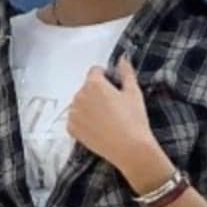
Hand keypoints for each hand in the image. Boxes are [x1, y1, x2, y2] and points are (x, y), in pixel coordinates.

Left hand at [65, 53, 155, 173]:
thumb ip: (126, 72)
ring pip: (79, 103)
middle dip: (96, 93)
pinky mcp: (72, 129)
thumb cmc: (134, 119)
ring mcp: (73, 114)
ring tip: (104, 119)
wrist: (130, 149)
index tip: (114, 90)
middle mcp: (79, 96)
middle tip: (111, 108)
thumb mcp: (133, 92)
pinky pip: (74, 119)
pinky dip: (83, 121)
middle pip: (86, 88)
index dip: (105, 78)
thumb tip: (122, 58)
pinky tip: (96, 128)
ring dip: (88, 107)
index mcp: (93, 83)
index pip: (95, 71)